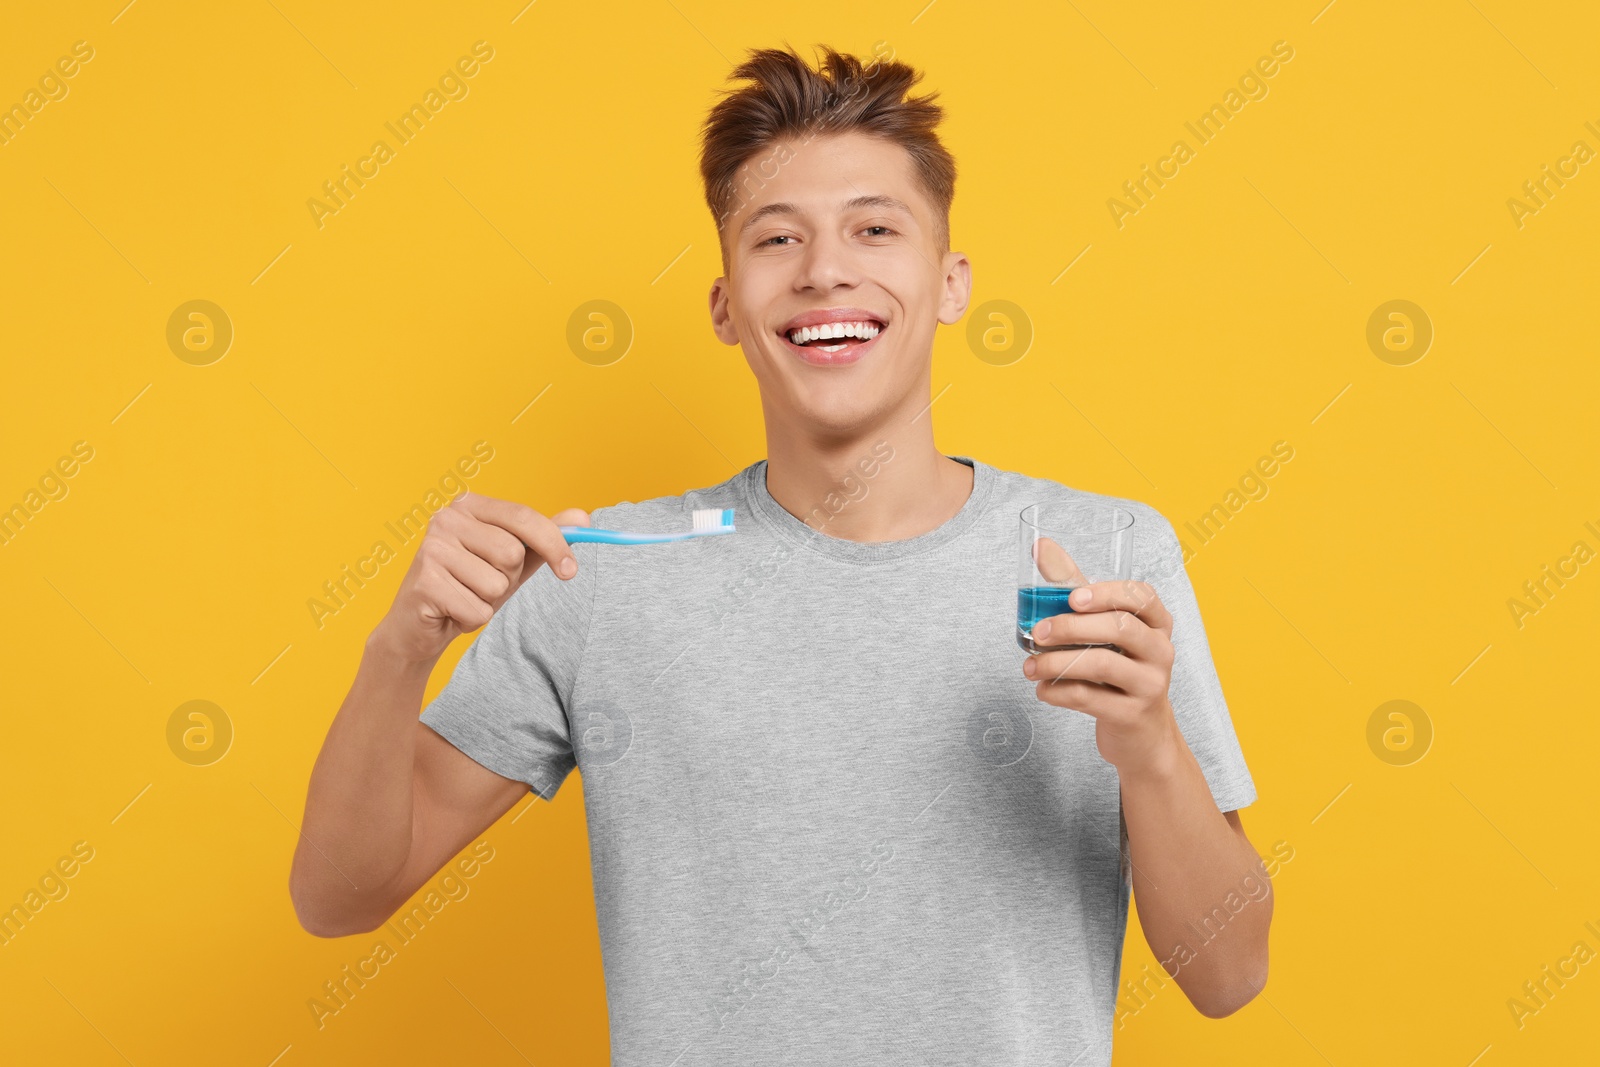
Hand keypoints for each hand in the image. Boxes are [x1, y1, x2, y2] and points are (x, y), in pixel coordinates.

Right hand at [371, 491, 589, 665]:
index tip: (571, 571)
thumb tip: (582, 517)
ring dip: (489, 601)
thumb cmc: (468, 585)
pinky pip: (478, 610)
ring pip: (496, 584)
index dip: (555, 544)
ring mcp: (432, 549)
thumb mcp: (512, 561)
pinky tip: (451, 611)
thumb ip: (544, 539)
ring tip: (465, 596)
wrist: (419, 625)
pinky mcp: (425, 583)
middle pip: (512, 553)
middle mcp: (446, 519)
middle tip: (482, 584)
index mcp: (469, 505)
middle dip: (507, 579)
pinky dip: (471, 619)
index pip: (524, 517)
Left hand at [1022, 537, 1180, 774]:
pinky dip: (1058, 692)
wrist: (1142, 734)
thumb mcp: (1102, 628)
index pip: (1140, 596)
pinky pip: (1090, 698)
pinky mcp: (1133, 715)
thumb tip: (1040, 545)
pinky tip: (1042, 689)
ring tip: (1029, 666)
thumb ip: (1075, 587)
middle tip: (1037, 632)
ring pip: (1102, 664)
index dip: (1106, 593)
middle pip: (1119, 627)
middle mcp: (1161, 650)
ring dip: (1056, 662)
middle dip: (1071, 627)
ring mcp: (1151, 684)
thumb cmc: (1118, 668)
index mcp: (1156, 622)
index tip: (1072, 597)